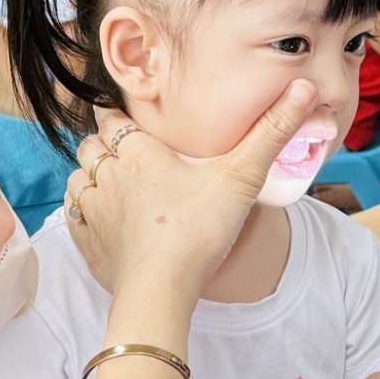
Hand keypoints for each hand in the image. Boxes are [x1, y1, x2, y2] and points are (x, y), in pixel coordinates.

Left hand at [65, 82, 316, 314]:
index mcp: (139, 153)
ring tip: (110, 185)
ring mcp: (94, 210)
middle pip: (91, 147)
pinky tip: (100, 219)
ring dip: (89, 178)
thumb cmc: (199, 231)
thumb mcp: (242, 178)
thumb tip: (306, 88)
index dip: (116, 118)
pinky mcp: (86, 243)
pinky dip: (82, 213)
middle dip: (102, 145)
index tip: (124, 120)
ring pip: (78, 179)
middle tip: (121, 152)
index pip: (112, 120)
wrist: (161, 290)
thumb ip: (272, 133)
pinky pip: (73, 216)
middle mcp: (109, 175)